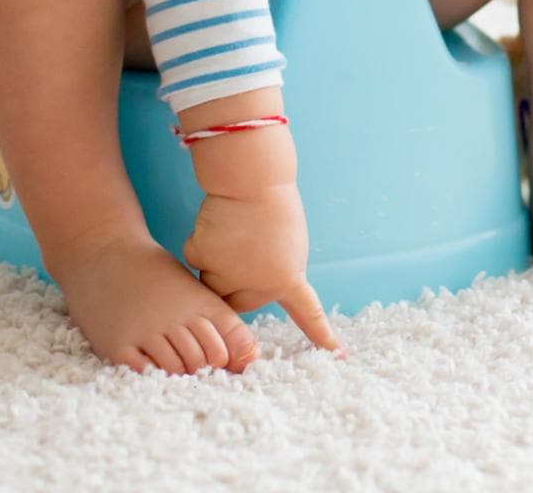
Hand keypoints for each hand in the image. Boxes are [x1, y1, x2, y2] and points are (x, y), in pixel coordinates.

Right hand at [181, 183, 339, 352]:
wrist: (251, 180)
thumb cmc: (272, 203)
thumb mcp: (287, 242)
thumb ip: (273, 269)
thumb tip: (245, 286)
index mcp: (288, 276)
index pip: (307, 311)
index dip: (319, 333)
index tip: (337, 352)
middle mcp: (260, 284)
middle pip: (237, 303)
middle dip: (232, 284)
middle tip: (241, 249)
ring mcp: (229, 275)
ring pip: (210, 284)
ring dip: (214, 261)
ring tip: (230, 230)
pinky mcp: (203, 260)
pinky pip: (196, 258)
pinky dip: (201, 241)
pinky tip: (216, 222)